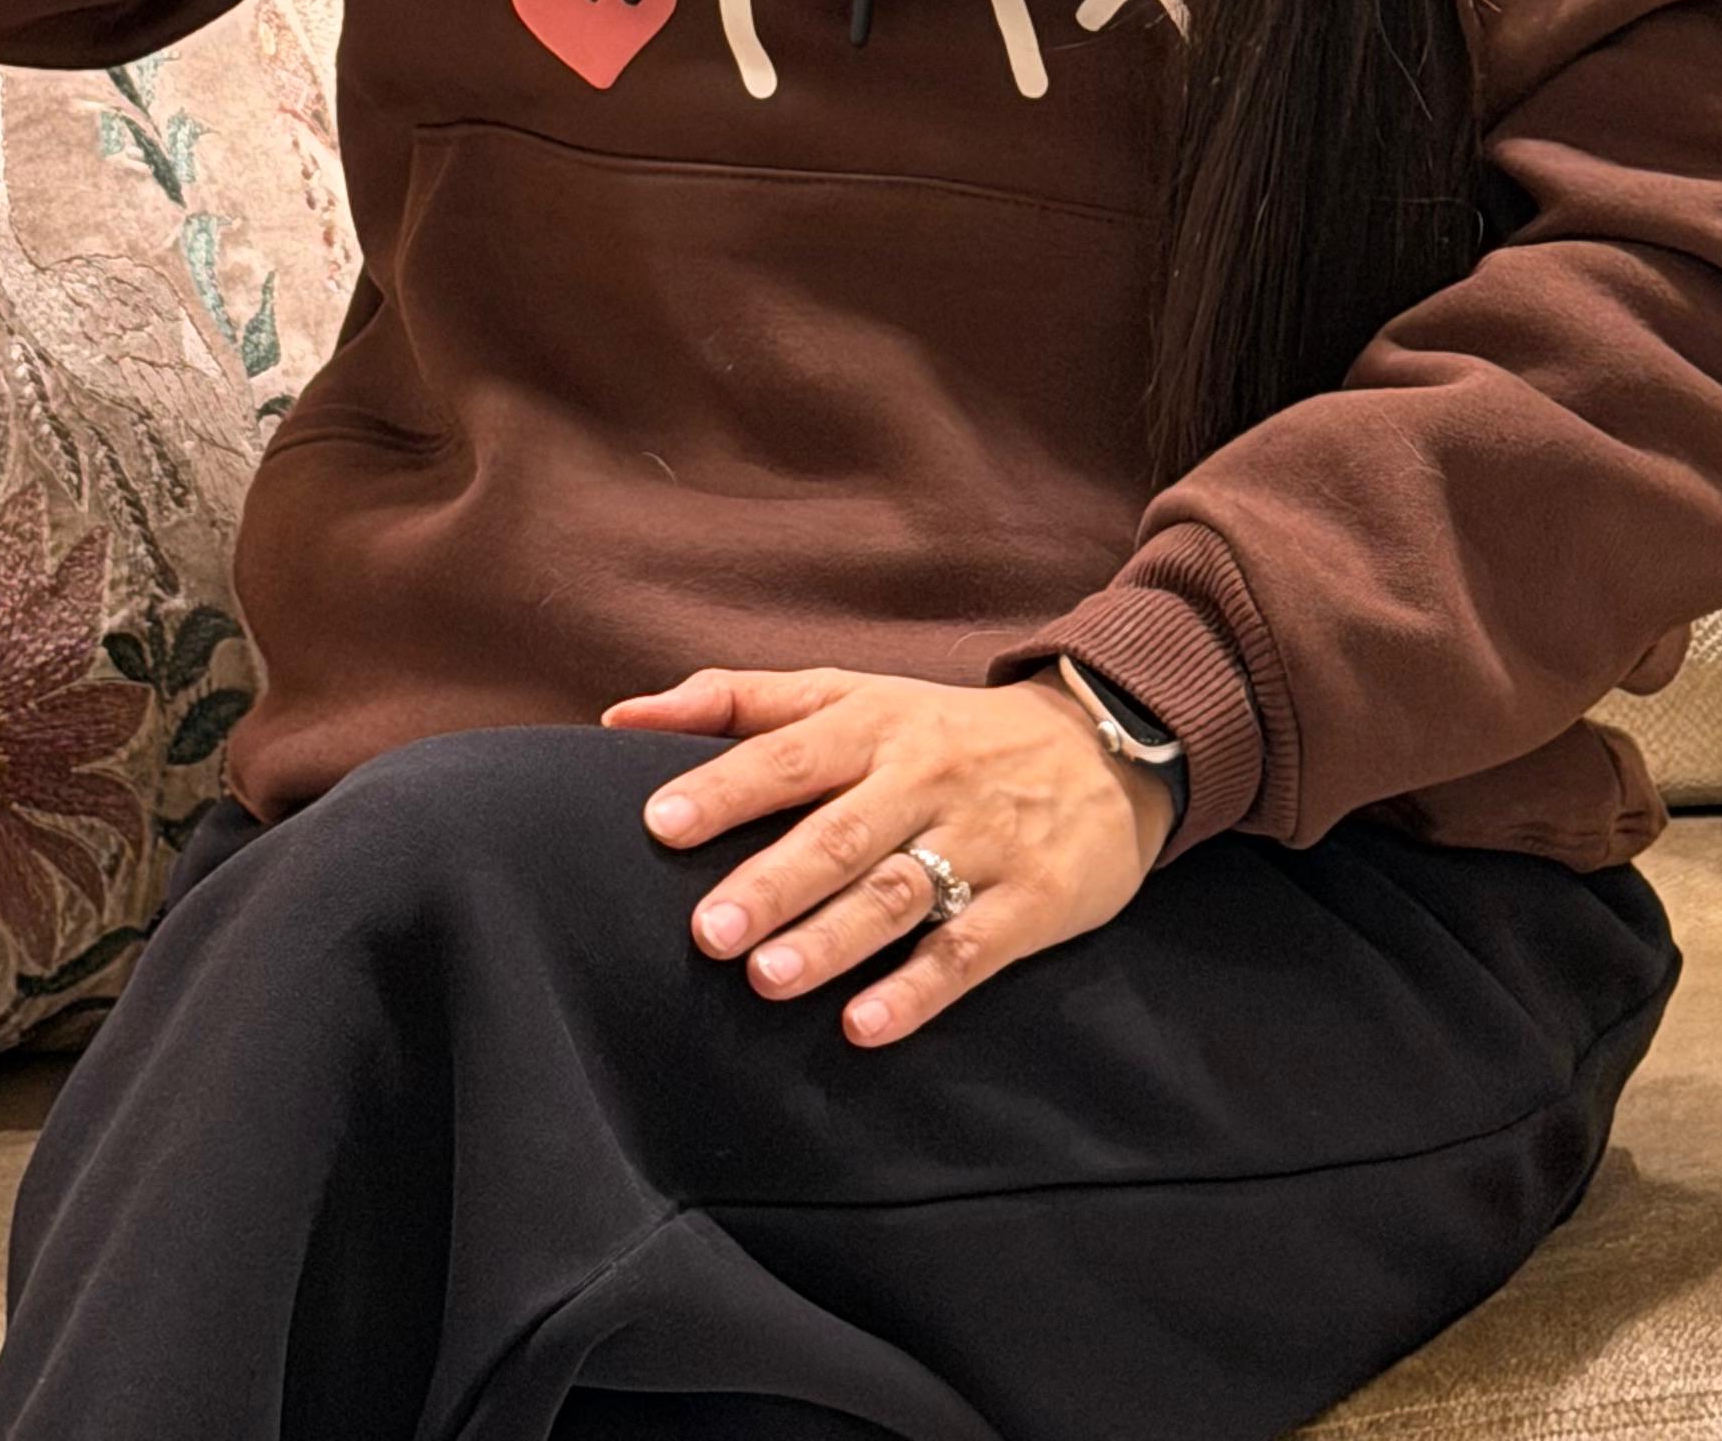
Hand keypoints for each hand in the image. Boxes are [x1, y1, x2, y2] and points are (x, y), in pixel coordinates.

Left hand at [601, 663, 1174, 1050]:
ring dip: (834, 940)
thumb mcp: (850, 693)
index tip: (660, 822)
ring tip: (768, 982)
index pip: (789, 753)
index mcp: (873, 723)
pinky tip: (865, 1027)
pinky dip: (918, 991)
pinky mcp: (1033, 901)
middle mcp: (925, 777)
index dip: (726, 787)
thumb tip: (618, 716)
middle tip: (709, 932)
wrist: (1104, 746)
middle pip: (841, 831)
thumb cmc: (940, 729)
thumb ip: (735, 702)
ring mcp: (982, 840)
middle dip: (774, 882)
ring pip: (900, 893)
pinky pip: (970, 952)